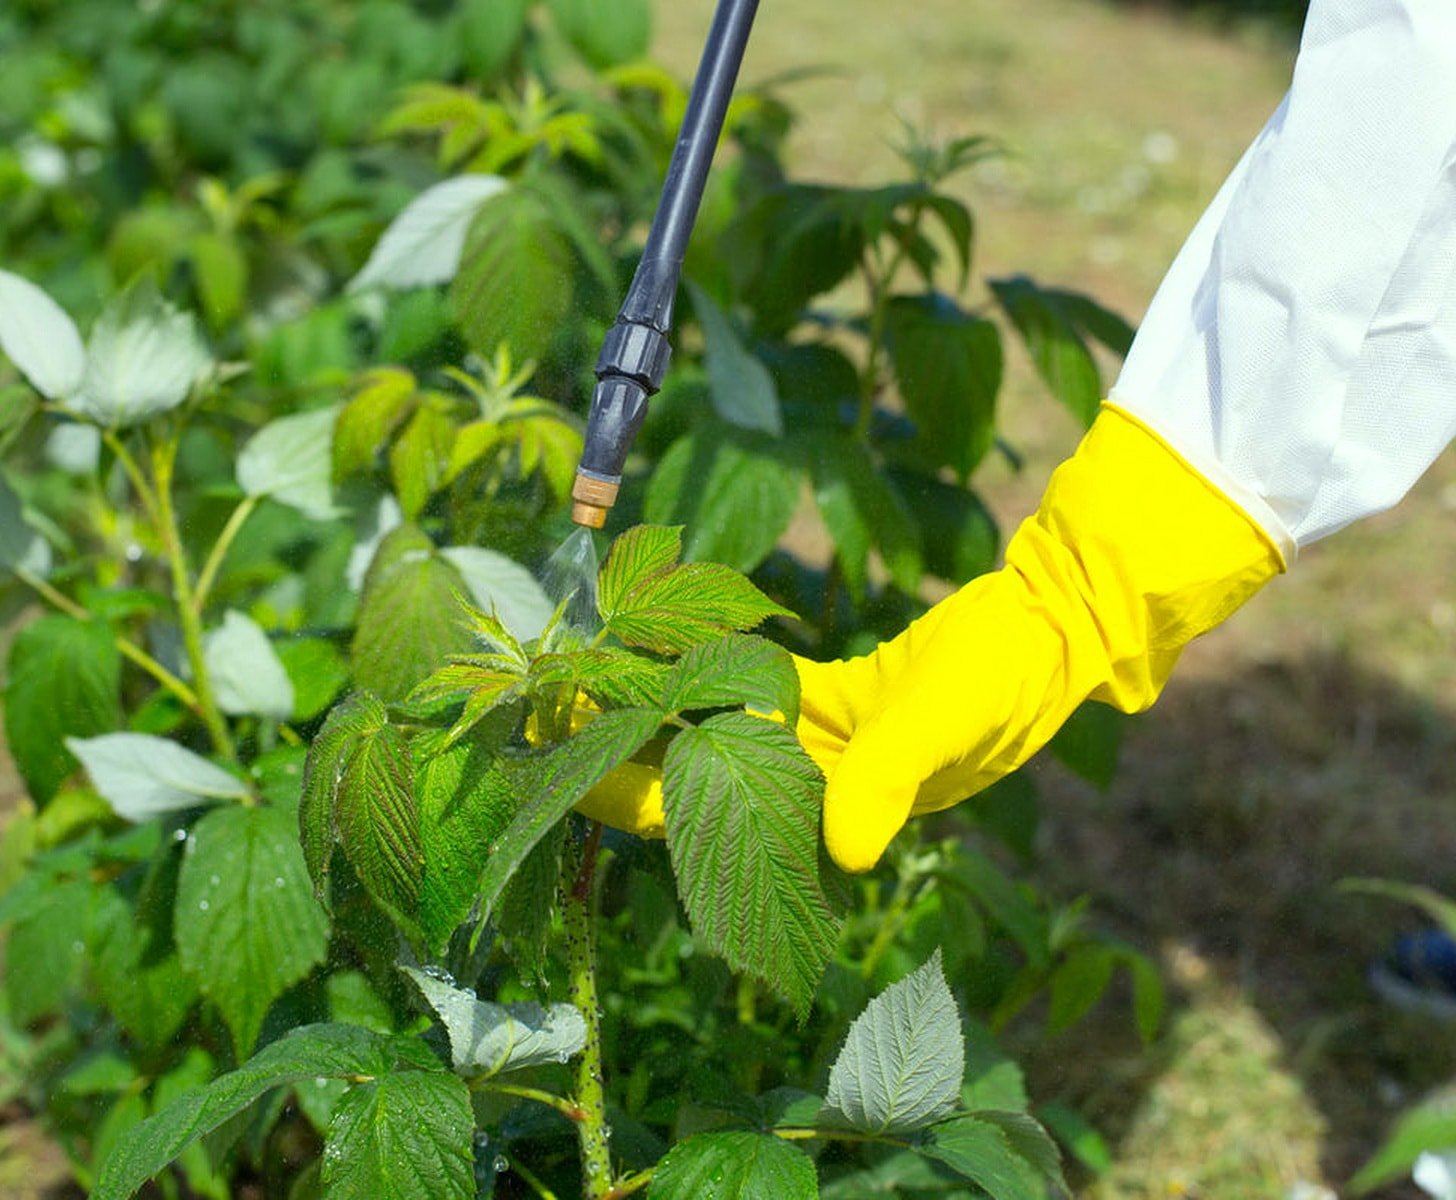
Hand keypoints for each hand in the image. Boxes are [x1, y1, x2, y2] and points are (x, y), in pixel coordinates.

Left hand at [577, 407, 1283, 872]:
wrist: (1050, 629)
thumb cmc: (1005, 683)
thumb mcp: (944, 729)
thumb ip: (889, 783)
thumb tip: (848, 851)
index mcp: (829, 809)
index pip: (704, 816)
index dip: (629, 797)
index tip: (559, 771)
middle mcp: (808, 787)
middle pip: (687, 776)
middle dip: (613, 750)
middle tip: (537, 711)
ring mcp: (815, 744)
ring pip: (707, 731)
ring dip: (646, 706)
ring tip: (574, 674)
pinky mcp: (827, 699)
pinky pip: (746, 684)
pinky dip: (702, 663)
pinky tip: (648, 638)